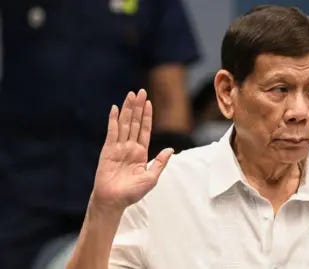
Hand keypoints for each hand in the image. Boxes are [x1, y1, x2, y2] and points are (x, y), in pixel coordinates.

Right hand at [91, 89, 173, 210]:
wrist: (114, 201)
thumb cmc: (132, 193)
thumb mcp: (152, 177)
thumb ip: (160, 162)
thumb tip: (171, 149)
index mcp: (140, 153)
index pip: (144, 130)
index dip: (147, 116)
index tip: (149, 102)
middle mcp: (129, 147)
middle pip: (134, 123)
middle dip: (138, 107)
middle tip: (140, 91)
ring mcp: (118, 148)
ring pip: (124, 124)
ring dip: (127, 109)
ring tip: (131, 95)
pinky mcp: (108, 151)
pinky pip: (111, 132)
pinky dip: (113, 120)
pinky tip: (115, 109)